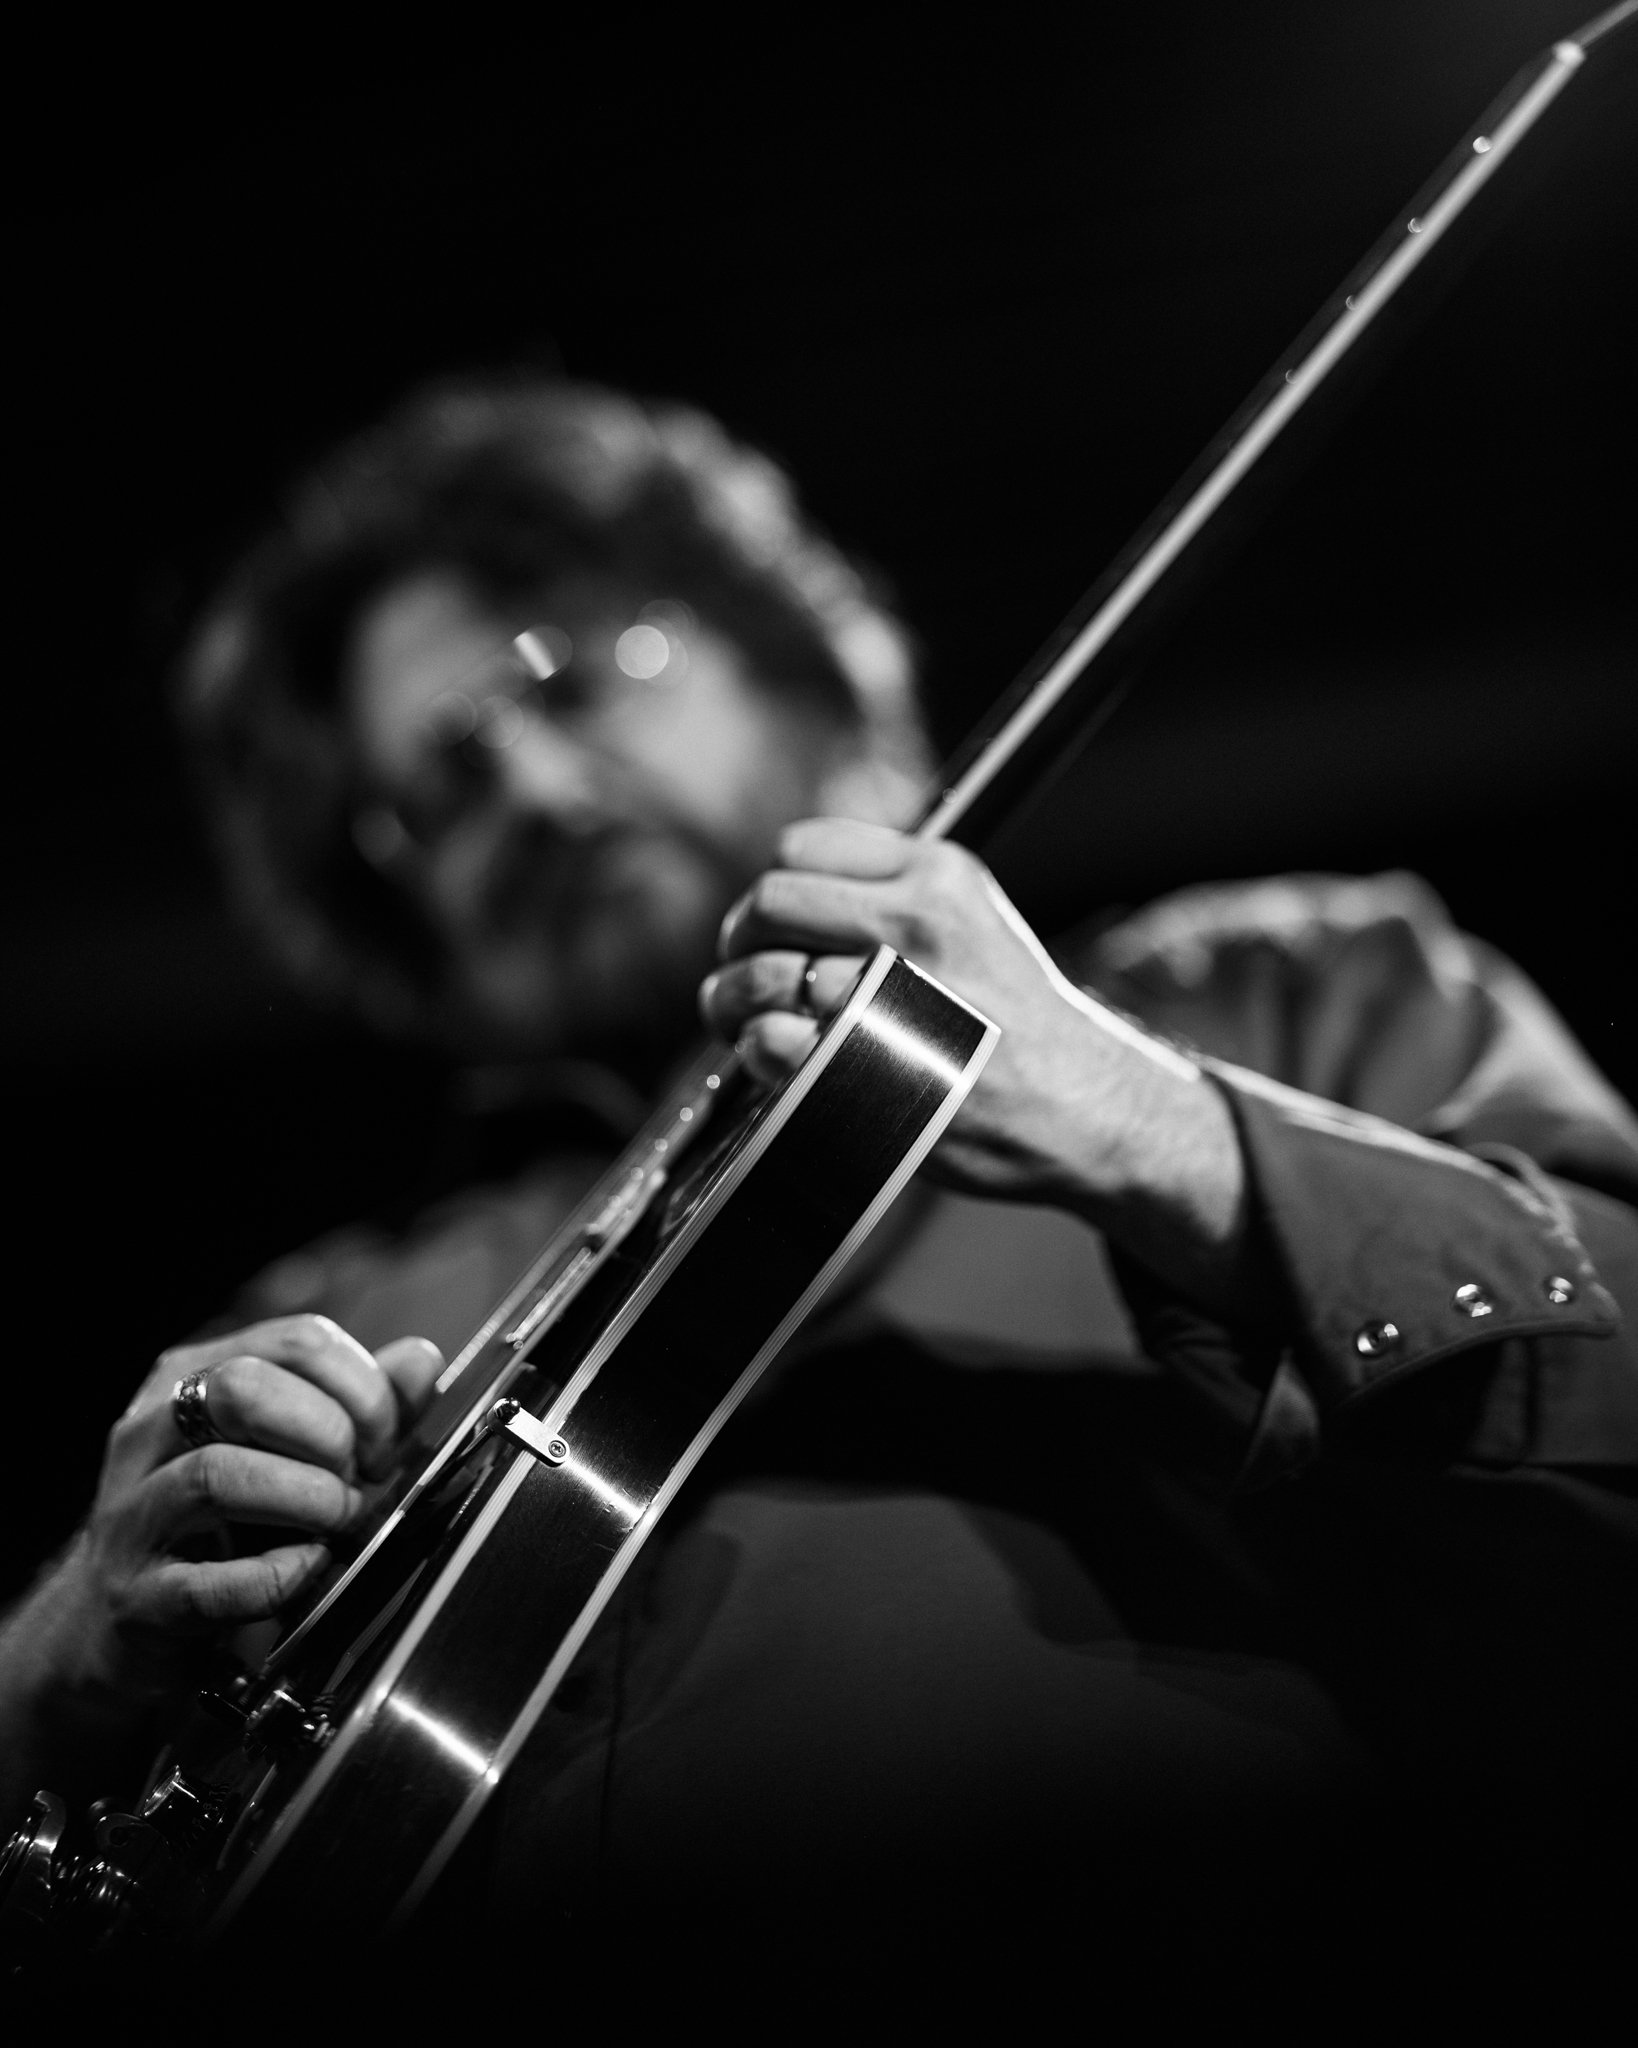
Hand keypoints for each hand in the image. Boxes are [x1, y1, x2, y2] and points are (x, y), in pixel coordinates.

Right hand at [54, 1316, 442, 1702]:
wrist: (127, 1629)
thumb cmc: (226, 1529)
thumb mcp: (293, 1454)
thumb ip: (360, 1406)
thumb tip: (421, 1361)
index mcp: (195, 1376)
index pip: (297, 1341)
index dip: (364, 1389)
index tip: (386, 1442)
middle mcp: (149, 1433)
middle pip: (244, 1388)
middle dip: (329, 1433)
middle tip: (359, 1479)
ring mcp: (133, 1516)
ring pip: (217, 1474)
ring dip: (306, 1500)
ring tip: (339, 1525)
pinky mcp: (135, 1599)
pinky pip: (209, 1584)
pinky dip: (278, 1577)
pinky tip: (307, 1571)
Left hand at [702, 819, 1253, 1310]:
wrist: (1081, 1107)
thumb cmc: (1016, 1023)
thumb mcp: (971, 920)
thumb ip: (889, 896)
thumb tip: (782, 903)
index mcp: (936, 874)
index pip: (802, 847)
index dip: (772, 889)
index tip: (773, 925)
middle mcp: (914, 921)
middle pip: (769, 903)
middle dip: (741, 940)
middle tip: (746, 973)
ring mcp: (892, 992)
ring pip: (763, 974)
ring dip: (734, 1002)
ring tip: (746, 1022)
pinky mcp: (870, 1063)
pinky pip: (771, 1041)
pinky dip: (759, 1052)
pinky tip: (779, 1061)